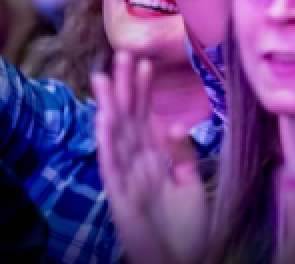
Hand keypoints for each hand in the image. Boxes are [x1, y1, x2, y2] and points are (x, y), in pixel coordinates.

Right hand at [94, 53, 206, 263]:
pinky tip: (104, 120)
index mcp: (155, 160)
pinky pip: (112, 165)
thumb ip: (182, 154)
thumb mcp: (190, 183)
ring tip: (106, 75)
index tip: (145, 61)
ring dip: (112, 105)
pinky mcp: (121, 197)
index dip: (144, 91)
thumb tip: (176, 123)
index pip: (146, 117)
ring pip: (117, 135)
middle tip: (123, 51)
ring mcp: (127, 179)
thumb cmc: (186, 229)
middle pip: (130, 118)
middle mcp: (138, 164)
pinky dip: (108, 142)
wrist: (182, 261)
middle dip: (126, 86)